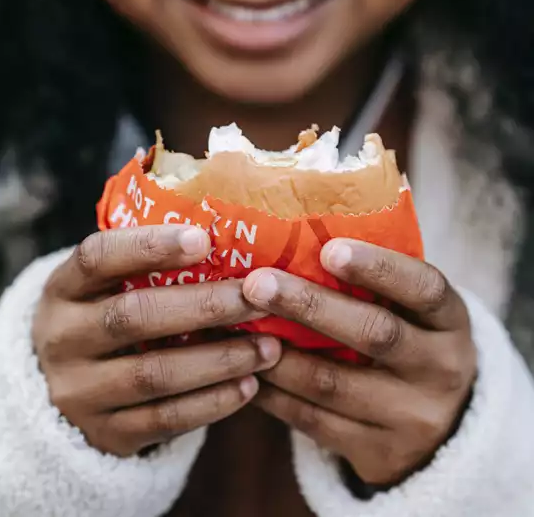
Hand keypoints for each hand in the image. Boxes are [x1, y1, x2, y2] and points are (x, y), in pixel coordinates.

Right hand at [33, 225, 280, 456]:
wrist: (67, 391)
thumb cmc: (109, 319)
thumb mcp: (110, 289)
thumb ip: (150, 268)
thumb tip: (228, 241)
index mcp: (63, 290)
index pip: (97, 258)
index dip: (148, 246)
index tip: (203, 240)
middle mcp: (62, 339)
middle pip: (134, 316)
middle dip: (204, 306)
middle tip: (257, 298)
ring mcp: (79, 392)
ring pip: (154, 374)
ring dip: (220, 360)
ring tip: (269, 348)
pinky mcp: (106, 433)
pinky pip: (164, 419)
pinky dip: (212, 402)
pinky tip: (249, 386)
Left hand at [242, 239, 475, 484]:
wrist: (442, 427)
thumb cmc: (411, 344)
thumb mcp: (412, 313)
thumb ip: (376, 283)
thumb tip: (302, 236)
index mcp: (450, 322)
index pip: (424, 288)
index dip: (379, 268)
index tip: (330, 249)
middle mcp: (439, 369)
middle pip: (374, 335)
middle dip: (311, 307)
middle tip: (257, 284)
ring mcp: (410, 416)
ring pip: (333, 384)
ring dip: (278, 355)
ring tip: (236, 327)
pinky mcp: (378, 451)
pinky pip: (314, 422)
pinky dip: (274, 395)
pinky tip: (246, 371)